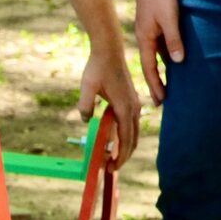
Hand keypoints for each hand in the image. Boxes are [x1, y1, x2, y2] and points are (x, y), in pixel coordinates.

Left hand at [77, 40, 141, 169]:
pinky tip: (115, 142)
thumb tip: (85, 120)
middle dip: (123, 156)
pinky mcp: (131, 101)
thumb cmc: (97, 68)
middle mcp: (134, 107)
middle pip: (132, 140)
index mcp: (125, 107)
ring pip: (133, 133)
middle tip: (110, 169)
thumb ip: (85, 105)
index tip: (112, 167)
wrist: (108, 51)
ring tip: (112, 159)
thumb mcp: (87, 86)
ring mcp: (135, 104)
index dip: (120, 156)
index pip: (125, 139)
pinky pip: (131, 125)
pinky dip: (125, 137)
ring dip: (125, 148)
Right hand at [133, 0, 182, 106]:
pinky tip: (175, 61)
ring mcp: (150, 31)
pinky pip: (162, 45)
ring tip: (170, 85)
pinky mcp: (156, 24)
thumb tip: (178, 62)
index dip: (155, 85)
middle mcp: (146, 38)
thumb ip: (174, 40)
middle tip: (161, 101)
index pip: (149, 68)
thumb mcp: (169, 19)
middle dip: (156, 83)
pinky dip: (167, 56)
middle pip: (151, 66)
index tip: (160, 100)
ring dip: (163, 71)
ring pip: (158, 56)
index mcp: (145, 39)